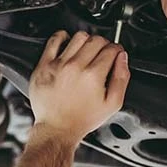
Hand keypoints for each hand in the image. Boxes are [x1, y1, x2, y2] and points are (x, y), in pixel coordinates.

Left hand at [28, 30, 129, 144]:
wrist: (57, 128)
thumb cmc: (82, 119)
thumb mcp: (112, 104)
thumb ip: (121, 78)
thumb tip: (122, 58)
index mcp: (93, 76)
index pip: (111, 49)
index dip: (116, 50)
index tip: (115, 54)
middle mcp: (75, 67)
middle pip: (96, 40)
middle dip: (104, 44)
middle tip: (103, 53)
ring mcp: (58, 65)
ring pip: (78, 37)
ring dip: (87, 40)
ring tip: (86, 51)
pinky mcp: (44, 66)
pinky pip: (54, 40)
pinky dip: (63, 37)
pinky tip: (67, 43)